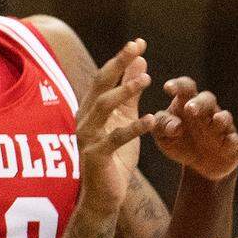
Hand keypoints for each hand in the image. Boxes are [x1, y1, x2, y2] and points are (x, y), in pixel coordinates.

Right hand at [76, 38, 155, 215]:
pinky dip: (134, 128)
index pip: (104, 77)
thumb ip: (130, 93)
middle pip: (100, 85)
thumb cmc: (114, 156)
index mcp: (91, 108)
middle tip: (136, 48)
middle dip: (117, 64)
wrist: (105, 195)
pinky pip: (116, 138)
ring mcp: (88, 137)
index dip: (120, 59)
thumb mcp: (125, 120)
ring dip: (124, 91)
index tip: (138, 42)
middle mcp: (85, 119)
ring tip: (146, 79)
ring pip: (104, 107)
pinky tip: (152, 120)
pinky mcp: (96, 156)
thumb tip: (139, 61)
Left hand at [151, 77, 237, 180]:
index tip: (167, 88)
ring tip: (215, 120)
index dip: (178, 85)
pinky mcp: (231, 143)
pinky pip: (233, 140)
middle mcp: (207, 112)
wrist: (201, 166)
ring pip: (224, 117)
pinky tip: (228, 140)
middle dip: (199, 103)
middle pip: (207, 99)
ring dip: (220, 118)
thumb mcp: (164, 136)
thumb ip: (162, 126)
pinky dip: (231, 139)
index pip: (185, 87)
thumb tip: (174, 126)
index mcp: (187, 104)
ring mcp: (221, 127)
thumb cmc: (180, 143)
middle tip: (189, 108)